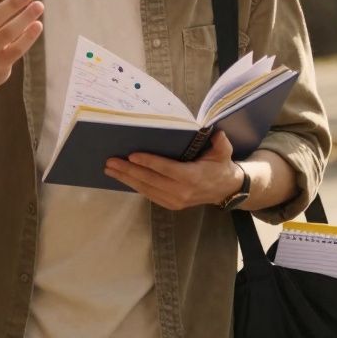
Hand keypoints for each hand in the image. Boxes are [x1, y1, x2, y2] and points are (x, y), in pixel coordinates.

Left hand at [104, 131, 242, 210]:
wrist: (225, 190)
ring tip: (110, 170)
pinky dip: (135, 186)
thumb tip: (216, 132)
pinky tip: (123, 178)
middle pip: (150, 180)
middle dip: (129, 171)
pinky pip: (150, 195)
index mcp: (192, 177)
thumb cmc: (221, 166)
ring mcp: (175, 201)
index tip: (132, 156)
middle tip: (111, 162)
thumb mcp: (224, 152)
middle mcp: (182, 191)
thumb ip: (220, 142)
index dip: (148, 162)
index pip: (166, 169)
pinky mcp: (171, 205)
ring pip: (146, 189)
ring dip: (127, 179)